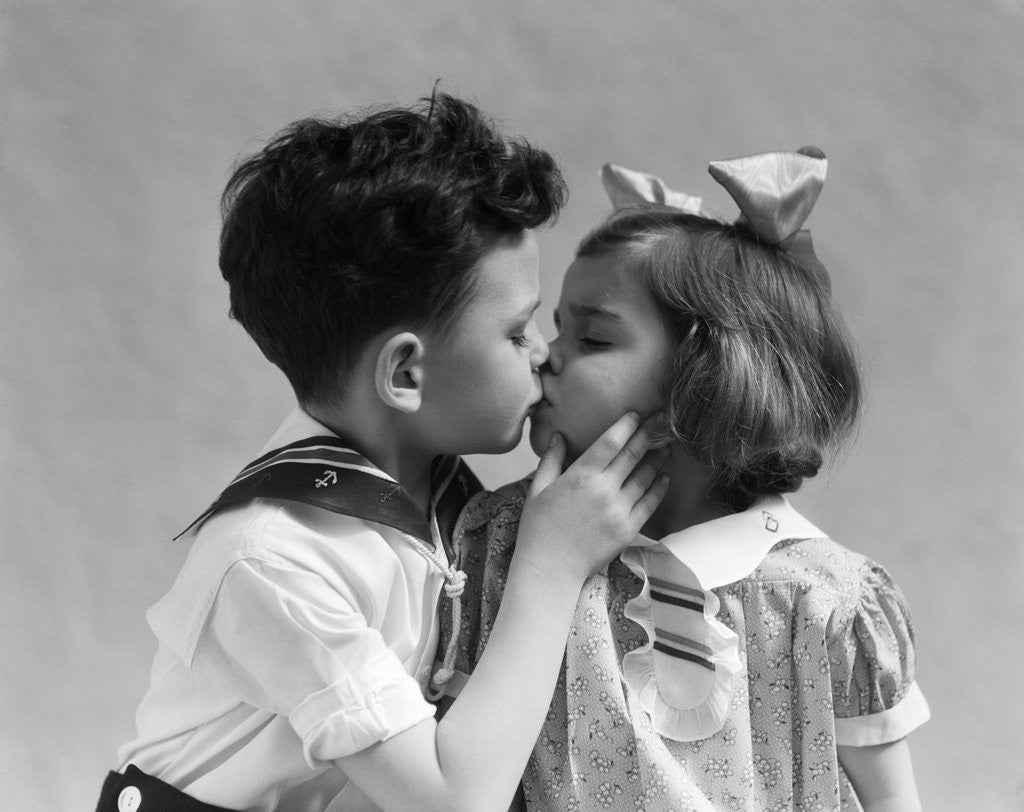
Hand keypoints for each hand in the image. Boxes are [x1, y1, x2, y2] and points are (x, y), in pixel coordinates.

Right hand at [515, 412, 668, 584]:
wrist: (550, 568)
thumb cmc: (539, 528)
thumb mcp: (538, 489)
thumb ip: (551, 460)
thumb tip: (559, 436)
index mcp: (581, 476)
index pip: (610, 442)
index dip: (626, 425)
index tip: (636, 414)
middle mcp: (604, 490)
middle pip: (633, 455)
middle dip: (649, 434)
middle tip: (661, 420)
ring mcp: (619, 511)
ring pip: (645, 477)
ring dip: (657, 459)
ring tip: (666, 446)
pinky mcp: (628, 530)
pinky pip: (650, 504)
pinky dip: (659, 488)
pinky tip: (664, 477)